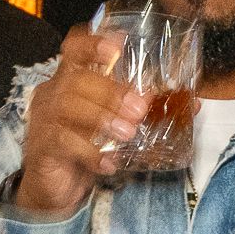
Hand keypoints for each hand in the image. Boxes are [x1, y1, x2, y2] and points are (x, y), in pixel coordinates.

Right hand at [8, 28, 154, 220]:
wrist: (53, 190)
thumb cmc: (85, 150)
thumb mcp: (115, 127)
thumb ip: (143, 113)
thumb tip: (192, 103)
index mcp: (71, 80)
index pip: (74, 49)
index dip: (93, 43)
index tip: (119, 46)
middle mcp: (53, 94)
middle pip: (77, 80)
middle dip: (110, 92)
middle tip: (140, 109)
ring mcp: (44, 120)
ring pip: (67, 107)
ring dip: (101, 118)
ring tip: (129, 133)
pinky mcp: (42, 147)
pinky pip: (62, 142)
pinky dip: (89, 152)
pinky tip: (109, 162)